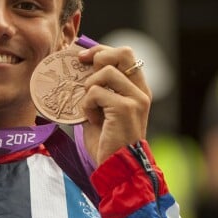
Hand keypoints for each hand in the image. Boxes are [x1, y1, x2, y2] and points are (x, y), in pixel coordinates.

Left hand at [77, 45, 151, 164]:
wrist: (116, 167)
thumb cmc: (107, 142)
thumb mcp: (101, 111)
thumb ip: (96, 90)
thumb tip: (76, 70)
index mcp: (137, 89)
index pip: (125, 54)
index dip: (102, 51)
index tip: (82, 58)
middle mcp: (141, 91)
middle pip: (122, 52)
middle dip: (98, 57)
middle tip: (83, 71)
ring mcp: (135, 98)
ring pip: (105, 72)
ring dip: (88, 88)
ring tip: (90, 108)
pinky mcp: (125, 108)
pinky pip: (95, 92)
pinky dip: (86, 105)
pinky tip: (93, 120)